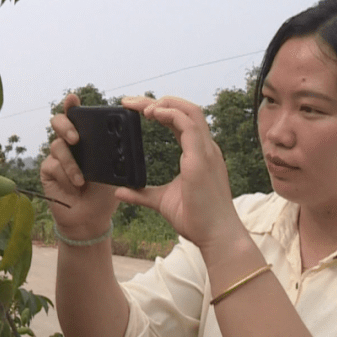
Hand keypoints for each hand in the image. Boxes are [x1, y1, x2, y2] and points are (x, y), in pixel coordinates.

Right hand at [40, 93, 118, 238]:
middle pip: (58, 122)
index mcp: (87, 139)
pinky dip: (66, 177)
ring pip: (57, 146)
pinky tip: (74, 188)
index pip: (77, 116)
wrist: (91, 218)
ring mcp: (57, 156)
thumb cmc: (104, 192)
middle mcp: (69, 143)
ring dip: (70, 164)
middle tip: (76, 139)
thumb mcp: (113, 172)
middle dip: (65, 126)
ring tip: (81, 181)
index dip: (72, 105)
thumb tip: (120, 143)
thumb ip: (112, 157)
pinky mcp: (47, 170)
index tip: (73, 98)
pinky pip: (53, 166)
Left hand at [116, 96, 246, 250]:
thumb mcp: (162, 202)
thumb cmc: (197, 220)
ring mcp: (206, 151)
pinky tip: (153, 113)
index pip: (182, 122)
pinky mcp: (201, 158)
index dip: (162, 110)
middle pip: (186, 110)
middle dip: (159, 101)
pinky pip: (188, 125)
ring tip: (140, 105)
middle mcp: (205, 148)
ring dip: (164, 103)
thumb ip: (142, 194)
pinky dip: (171, 114)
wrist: (216, 235)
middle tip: (131, 102)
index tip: (137, 109)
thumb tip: (120, 192)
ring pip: (190, 111)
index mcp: (199, 155)